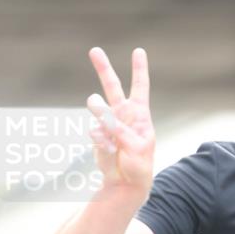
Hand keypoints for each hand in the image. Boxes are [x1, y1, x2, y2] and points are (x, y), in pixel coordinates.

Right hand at [86, 47, 154, 197]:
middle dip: (103, 68)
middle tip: (94, 50)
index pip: (140, 87)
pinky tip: (111, 151)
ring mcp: (108, 124)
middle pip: (112, 86)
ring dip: (99, 111)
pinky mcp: (97, 135)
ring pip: (96, 105)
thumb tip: (103, 117)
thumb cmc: (139, 165)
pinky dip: (101, 141)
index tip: (138, 51)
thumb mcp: (137, 147)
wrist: (126, 183)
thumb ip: (121, 130)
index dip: (139, 69)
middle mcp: (123, 115)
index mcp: (139, 115)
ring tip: (108, 129)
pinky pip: (94, 130)